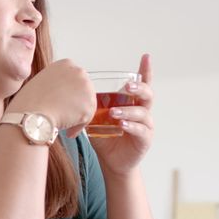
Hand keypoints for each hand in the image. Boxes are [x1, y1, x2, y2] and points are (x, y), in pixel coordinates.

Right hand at [6, 59, 96, 136]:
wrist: (31, 114)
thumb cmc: (30, 102)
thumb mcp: (42, 82)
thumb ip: (56, 84)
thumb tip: (63, 94)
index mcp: (66, 64)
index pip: (74, 79)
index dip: (70, 93)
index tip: (64, 102)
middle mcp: (79, 72)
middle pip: (83, 91)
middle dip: (75, 104)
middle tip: (66, 115)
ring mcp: (86, 88)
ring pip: (86, 105)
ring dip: (77, 116)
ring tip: (65, 125)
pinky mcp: (89, 105)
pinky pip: (87, 119)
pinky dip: (78, 127)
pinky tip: (68, 132)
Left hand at [90, 54, 154, 175]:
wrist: (111, 161)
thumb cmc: (104, 137)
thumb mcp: (95, 118)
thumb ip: (91, 105)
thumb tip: (71, 91)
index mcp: (131, 103)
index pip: (141, 84)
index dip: (145, 70)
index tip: (145, 57)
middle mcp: (142, 112)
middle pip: (147, 95)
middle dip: (139, 88)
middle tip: (127, 86)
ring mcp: (146, 125)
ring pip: (142, 113)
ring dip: (128, 110)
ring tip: (114, 112)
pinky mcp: (145, 140)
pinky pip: (141, 130)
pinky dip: (131, 126)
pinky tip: (122, 125)